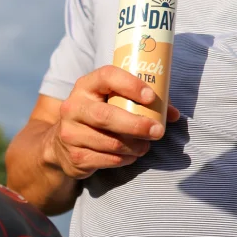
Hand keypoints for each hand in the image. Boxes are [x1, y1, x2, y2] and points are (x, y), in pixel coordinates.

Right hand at [44, 65, 180, 179]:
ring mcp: (71, 133)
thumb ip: (143, 103)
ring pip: (110, 142)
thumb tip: (173, 114)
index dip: (130, 85)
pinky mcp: (75, 156)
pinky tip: (131, 155)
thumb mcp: (112, 102)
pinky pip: (107, 159)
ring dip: (134, 146)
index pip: (107, 76)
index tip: (151, 97)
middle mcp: (73, 107)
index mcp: (86, 86)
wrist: (62, 143)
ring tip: (146, 145)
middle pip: (106, 116)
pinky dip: (124, 159)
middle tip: (158, 131)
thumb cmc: (98, 115)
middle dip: (136, 124)